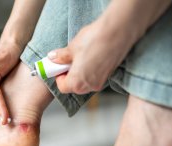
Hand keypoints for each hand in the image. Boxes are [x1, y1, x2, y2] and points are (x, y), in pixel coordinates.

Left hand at [49, 0, 171, 94]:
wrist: (118, 31)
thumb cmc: (95, 40)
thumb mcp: (72, 47)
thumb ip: (61, 57)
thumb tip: (53, 58)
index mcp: (77, 82)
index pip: (63, 87)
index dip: (58, 76)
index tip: (58, 66)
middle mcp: (90, 86)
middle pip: (74, 86)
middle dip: (69, 74)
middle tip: (68, 60)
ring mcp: (101, 81)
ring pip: (85, 82)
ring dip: (80, 72)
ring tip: (80, 56)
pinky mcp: (109, 74)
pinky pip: (95, 76)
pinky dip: (90, 70)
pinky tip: (91, 56)